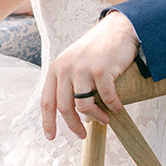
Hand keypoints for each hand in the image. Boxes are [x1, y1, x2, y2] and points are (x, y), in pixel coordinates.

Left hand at [41, 10, 140, 139]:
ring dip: (96, 117)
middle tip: (82, 135)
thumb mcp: (74, 62)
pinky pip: (106, 97)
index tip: (51, 137)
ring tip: (105, 120)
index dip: (48, 122)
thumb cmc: (98, 49)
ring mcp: (83, 69)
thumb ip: (68, 83)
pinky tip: (117, 108)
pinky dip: (113, 106)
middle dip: (74, 126)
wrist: (118, 29)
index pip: (47, 101)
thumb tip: (72, 113)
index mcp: (56, 69)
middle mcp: (66, 68)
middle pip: (65, 108)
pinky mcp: (101, 70)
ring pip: (84, 106)